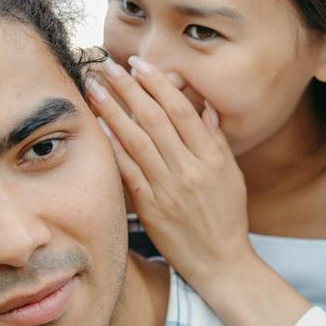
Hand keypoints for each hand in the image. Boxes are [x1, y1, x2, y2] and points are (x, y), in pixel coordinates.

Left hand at [85, 56, 251, 286]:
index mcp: (211, 157)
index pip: (181, 110)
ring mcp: (168, 189)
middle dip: (128, 88)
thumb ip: (216, 139)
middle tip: (107, 66)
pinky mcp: (151, 208)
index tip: (139, 63)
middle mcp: (189, 170)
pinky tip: (99, 125)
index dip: (158, 83)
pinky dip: (113, 146)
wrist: (220, 262)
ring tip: (94, 87)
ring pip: (136, 141)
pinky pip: (128, 171)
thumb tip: (205, 106)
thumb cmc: (226, 216)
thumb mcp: (231, 175)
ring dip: (112, 110)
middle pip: (154, 119)